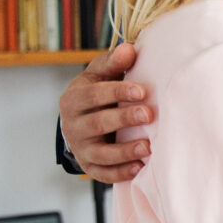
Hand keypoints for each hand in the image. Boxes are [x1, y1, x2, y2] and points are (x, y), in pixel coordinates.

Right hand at [60, 44, 150, 183]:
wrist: (80, 121)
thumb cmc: (97, 93)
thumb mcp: (99, 74)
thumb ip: (113, 63)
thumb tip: (129, 49)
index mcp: (74, 99)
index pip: (93, 94)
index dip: (117, 92)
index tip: (142, 91)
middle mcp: (73, 125)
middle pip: (98, 123)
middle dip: (123, 119)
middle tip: (149, 115)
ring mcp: (81, 148)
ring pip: (100, 153)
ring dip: (124, 151)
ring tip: (148, 147)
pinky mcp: (89, 166)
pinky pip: (103, 173)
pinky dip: (120, 173)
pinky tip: (139, 168)